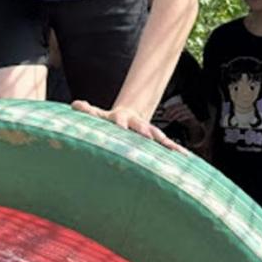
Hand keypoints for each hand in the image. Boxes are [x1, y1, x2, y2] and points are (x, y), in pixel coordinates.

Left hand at [71, 100, 188, 153]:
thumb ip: (86, 110)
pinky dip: (176, 151)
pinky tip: (185, 157)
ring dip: (165, 143)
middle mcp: (137, 124)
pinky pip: (168, 146)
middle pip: (142, 127)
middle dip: (145, 132)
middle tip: (147, 137)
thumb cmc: (108, 121)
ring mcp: (148, 131)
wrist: (127, 117)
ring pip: (159, 137)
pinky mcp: (157, 140)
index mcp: (121, 118)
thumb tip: (75, 104)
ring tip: (174, 150)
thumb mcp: (97, 115)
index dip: (119, 123)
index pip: (120, 119)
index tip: (119, 127)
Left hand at [160, 100, 198, 127]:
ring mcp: (188, 111)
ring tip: (170, 120)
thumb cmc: (184, 120)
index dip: (167, 111)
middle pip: (175, 109)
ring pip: (180, 113)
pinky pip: (185, 116)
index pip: (172, 106)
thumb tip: (164, 116)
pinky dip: (181, 119)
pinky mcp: (192, 116)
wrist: (193, 125)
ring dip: (174, 117)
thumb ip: (171, 115)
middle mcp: (184, 107)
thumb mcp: (176, 116)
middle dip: (170, 114)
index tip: (164, 115)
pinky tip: (177, 121)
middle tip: (166, 119)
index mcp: (180, 105)